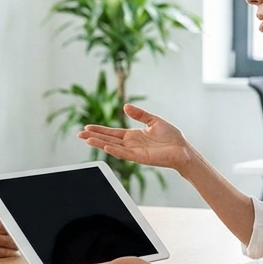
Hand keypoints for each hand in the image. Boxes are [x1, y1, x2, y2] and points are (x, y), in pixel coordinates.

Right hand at [77, 104, 193, 172]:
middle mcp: (131, 144)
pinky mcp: (140, 158)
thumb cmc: (171, 137)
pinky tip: (104, 146)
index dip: (100, 130)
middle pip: (108, 140)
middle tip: (79, 134)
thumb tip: (125, 106)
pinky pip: (124, 154)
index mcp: (133, 136)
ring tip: (86, 139)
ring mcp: (134, 152)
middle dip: (94, 137)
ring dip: (99, 143)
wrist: (183, 150)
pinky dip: (114, 150)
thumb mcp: (154, 120)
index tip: (87, 127)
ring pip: (112, 147)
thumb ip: (139, 114)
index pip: (112, 133)